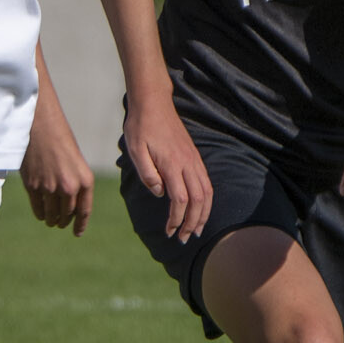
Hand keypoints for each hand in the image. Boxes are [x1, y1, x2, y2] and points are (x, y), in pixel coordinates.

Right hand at [20, 113, 94, 235]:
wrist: (40, 124)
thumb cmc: (59, 139)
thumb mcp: (75, 162)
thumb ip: (75, 182)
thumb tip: (70, 206)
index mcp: (85, 180)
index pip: (84, 211)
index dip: (80, 225)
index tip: (77, 233)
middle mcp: (69, 186)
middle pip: (67, 214)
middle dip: (64, 221)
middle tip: (61, 223)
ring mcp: (50, 187)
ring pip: (52, 214)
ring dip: (51, 220)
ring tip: (51, 221)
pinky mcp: (33, 186)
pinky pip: (38, 208)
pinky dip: (40, 213)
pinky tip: (41, 214)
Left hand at [122, 91, 211, 241]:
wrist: (154, 103)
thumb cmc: (140, 127)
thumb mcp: (135, 150)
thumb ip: (147, 173)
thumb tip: (159, 194)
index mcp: (171, 164)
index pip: (180, 200)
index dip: (176, 219)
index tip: (168, 231)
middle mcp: (187, 163)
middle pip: (198, 200)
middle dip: (193, 223)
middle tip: (185, 239)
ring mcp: (194, 160)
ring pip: (207, 193)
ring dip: (204, 214)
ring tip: (197, 230)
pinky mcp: (195, 157)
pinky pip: (207, 183)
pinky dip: (207, 201)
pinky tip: (201, 210)